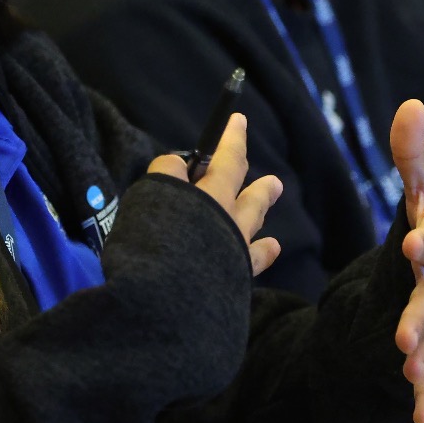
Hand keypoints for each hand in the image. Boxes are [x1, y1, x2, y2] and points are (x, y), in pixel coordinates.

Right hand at [148, 114, 282, 273]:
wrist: (172, 301)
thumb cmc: (156, 245)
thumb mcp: (151, 198)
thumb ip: (166, 176)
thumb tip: (177, 166)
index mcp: (209, 196)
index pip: (222, 159)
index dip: (230, 138)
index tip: (238, 121)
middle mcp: (227, 218)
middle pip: (240, 186)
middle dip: (243, 165)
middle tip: (254, 150)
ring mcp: (235, 248)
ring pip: (253, 218)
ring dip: (261, 200)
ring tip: (272, 186)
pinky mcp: (237, 277)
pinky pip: (256, 259)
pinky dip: (264, 250)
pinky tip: (272, 246)